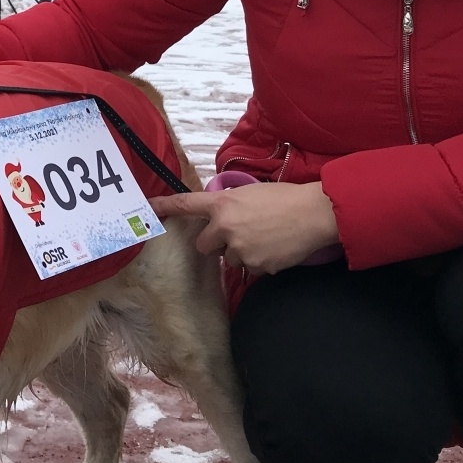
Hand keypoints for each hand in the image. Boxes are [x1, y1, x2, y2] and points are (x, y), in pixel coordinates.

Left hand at [150, 181, 338, 276]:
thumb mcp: (250, 193)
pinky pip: (251, 269)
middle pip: (204, 245)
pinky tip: (274, 249)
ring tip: (264, 238)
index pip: (186, 205)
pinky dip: (260, 262)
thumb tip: (221, 217)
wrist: (314, 214)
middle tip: (238, 233)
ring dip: (241, 252)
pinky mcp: (257, 266)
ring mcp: (240, 250)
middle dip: (216, 242)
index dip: (164, 207)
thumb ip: (229, 206)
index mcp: (222, 205)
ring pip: (230, 259)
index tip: (148, 208)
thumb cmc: (285, 197)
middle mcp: (225, 228)